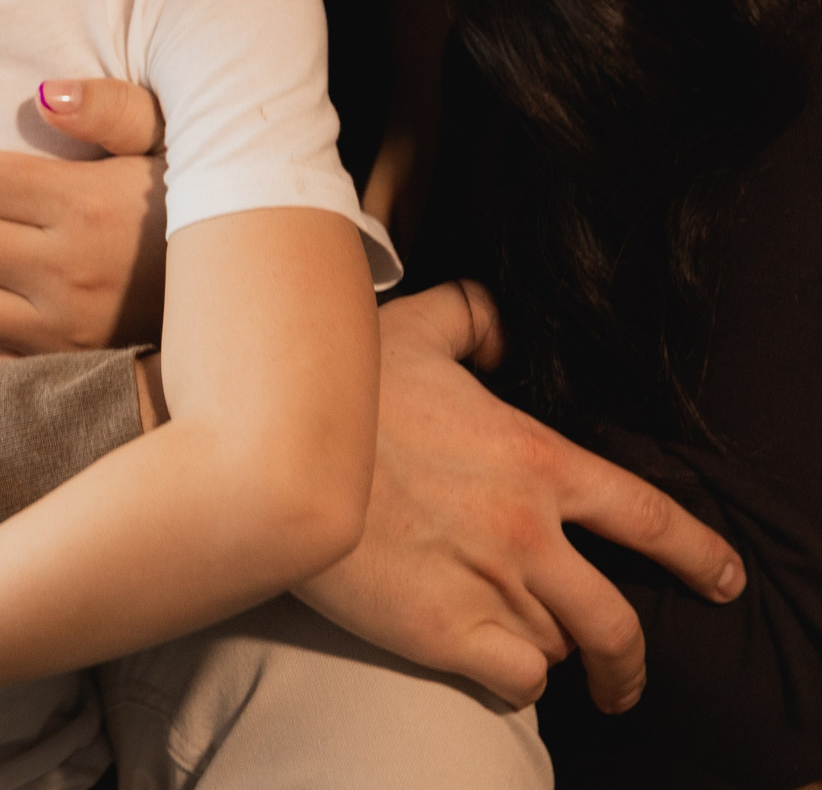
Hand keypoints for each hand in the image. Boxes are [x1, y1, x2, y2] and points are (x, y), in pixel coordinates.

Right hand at [295, 282, 743, 712]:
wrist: (274, 451)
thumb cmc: (340, 390)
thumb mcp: (409, 325)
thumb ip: (471, 317)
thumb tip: (500, 336)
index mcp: (537, 461)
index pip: (649, 519)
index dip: (700, 556)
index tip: (723, 580)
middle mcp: (528, 531)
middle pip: (618, 623)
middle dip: (630, 664)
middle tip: (625, 680)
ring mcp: (491, 586)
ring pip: (557, 648)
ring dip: (546, 650)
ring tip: (525, 648)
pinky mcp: (444, 632)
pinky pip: (516, 680)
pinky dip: (514, 679)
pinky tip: (494, 665)